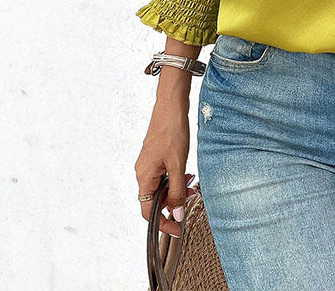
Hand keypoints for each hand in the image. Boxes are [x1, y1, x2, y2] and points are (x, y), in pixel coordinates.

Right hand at [135, 99, 196, 237]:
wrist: (171, 106)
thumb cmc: (172, 131)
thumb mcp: (178, 165)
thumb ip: (176, 191)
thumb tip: (176, 214)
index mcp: (144, 176)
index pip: (149, 211)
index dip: (163, 222)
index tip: (177, 229)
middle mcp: (143, 171)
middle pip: (156, 198)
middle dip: (174, 201)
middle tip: (191, 196)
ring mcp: (148, 163)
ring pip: (161, 186)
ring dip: (176, 188)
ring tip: (191, 181)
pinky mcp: (155, 156)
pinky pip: (164, 174)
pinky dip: (175, 177)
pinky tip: (186, 172)